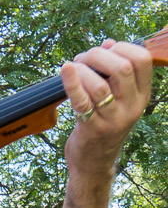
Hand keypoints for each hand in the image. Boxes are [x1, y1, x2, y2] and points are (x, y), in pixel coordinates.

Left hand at [61, 40, 151, 175]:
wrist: (93, 165)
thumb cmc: (102, 126)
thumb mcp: (117, 100)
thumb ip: (114, 73)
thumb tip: (108, 43)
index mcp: (141, 96)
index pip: (142, 60)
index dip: (121, 47)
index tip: (104, 51)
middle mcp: (131, 108)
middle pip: (122, 68)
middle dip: (97, 55)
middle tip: (82, 59)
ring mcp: (112, 120)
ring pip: (99, 85)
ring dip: (82, 70)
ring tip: (72, 69)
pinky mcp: (92, 129)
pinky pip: (82, 101)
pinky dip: (72, 82)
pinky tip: (65, 69)